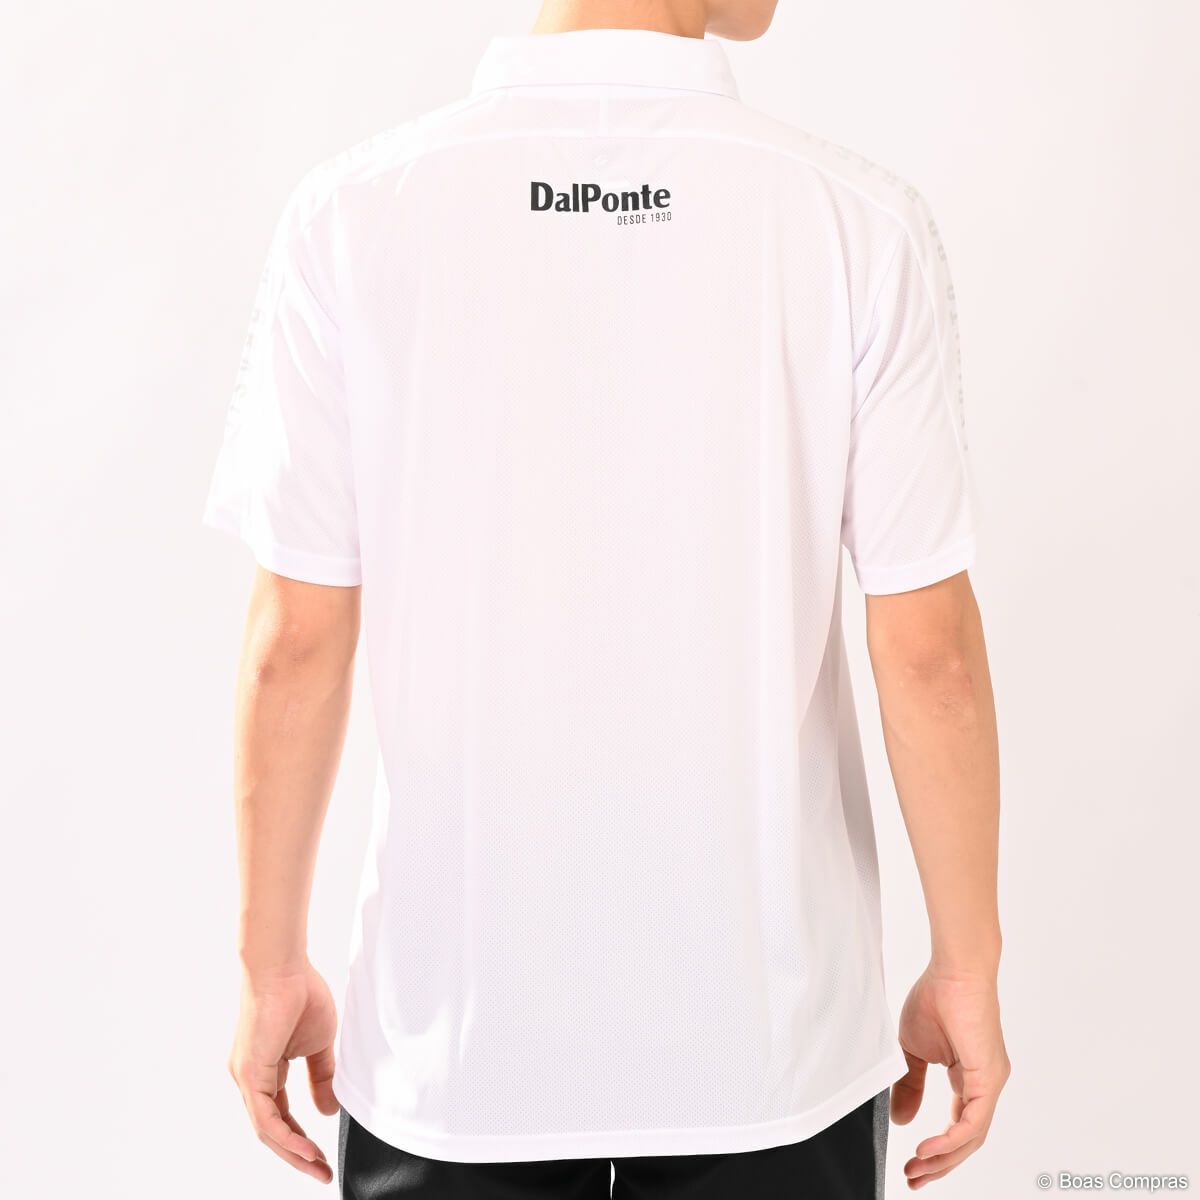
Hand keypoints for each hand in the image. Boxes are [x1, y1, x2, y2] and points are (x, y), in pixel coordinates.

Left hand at [228, 960, 339, 1183]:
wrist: (283, 968)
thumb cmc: (300, 994)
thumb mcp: (320, 1044)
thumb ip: (322, 1077)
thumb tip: (327, 1109)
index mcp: (265, 1071)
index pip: (281, 1116)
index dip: (301, 1138)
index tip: (323, 1154)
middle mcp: (250, 1079)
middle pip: (272, 1130)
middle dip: (298, 1155)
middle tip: (322, 1172)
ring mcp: (246, 1078)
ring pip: (267, 1130)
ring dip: (293, 1152)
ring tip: (317, 1166)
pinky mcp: (248, 1073)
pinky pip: (265, 1118)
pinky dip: (286, 1136)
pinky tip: (305, 1148)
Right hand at [892, 965, 1010, 1188]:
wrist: (952, 971)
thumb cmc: (936, 999)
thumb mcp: (912, 1050)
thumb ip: (909, 1086)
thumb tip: (902, 1120)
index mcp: (967, 1079)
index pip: (957, 1127)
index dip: (936, 1150)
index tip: (911, 1165)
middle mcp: (984, 1086)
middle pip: (966, 1141)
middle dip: (939, 1164)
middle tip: (913, 1179)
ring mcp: (990, 1084)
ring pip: (972, 1137)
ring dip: (944, 1158)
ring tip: (918, 1169)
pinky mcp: (990, 1078)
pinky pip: (974, 1121)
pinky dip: (951, 1139)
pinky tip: (930, 1148)